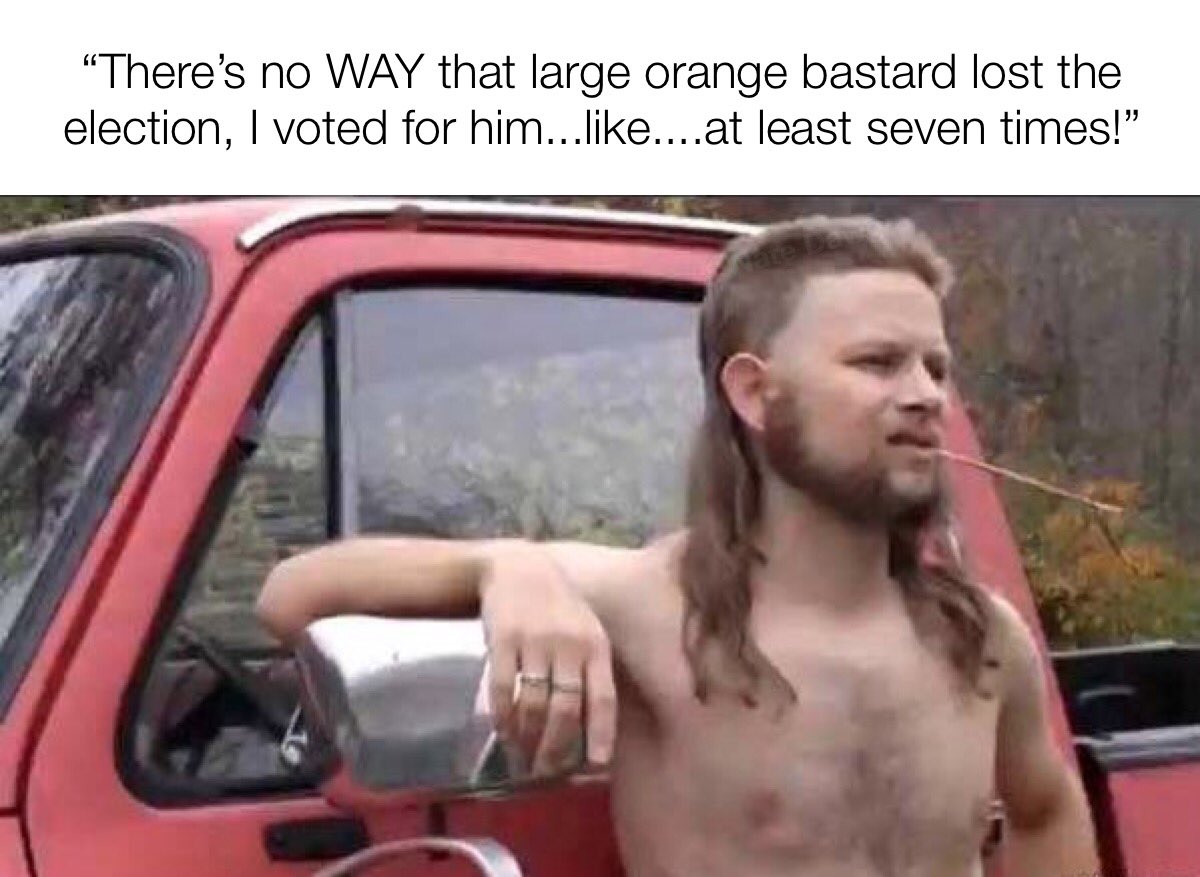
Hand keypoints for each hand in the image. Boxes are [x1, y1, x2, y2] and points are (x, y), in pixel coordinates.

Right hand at [479, 542, 615, 775]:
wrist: (517, 566)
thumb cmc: (558, 606)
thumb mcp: (586, 629)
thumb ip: (592, 670)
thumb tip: (592, 728)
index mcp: (595, 644)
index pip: (602, 698)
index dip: (600, 735)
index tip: (596, 766)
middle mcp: (568, 644)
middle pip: (566, 710)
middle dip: (557, 748)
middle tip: (547, 769)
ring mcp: (534, 641)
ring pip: (534, 705)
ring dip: (528, 737)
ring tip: (524, 755)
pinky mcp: (502, 639)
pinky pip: (503, 690)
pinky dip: (503, 717)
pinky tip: (504, 731)